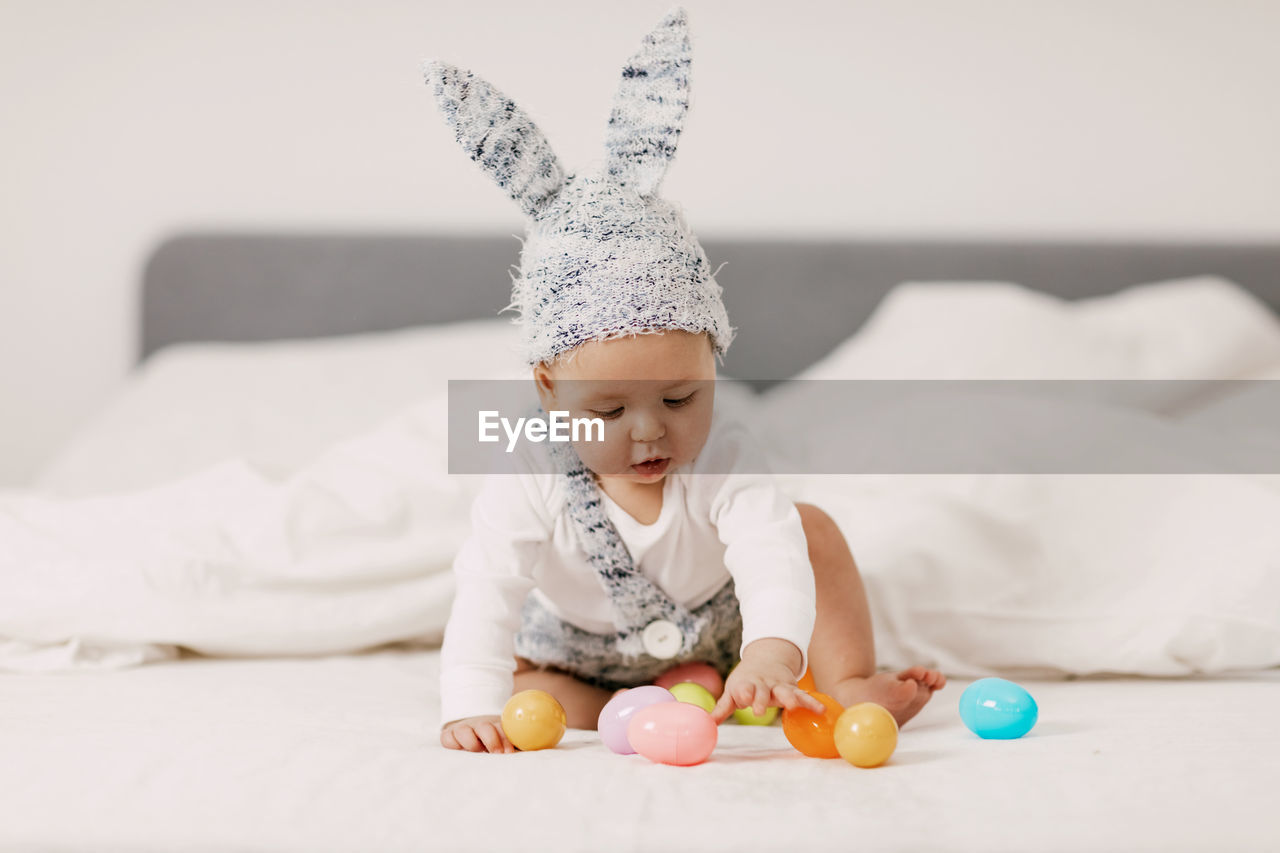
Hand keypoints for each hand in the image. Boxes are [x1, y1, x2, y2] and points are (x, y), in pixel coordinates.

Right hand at [440, 715, 515, 752]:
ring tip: (477, 753)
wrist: (470, 731)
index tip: (510, 752)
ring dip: (471, 743)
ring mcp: (463, 729)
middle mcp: (479, 725)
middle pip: (485, 727)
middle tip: (498, 755)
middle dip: (492, 740)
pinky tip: (460, 753)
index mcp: (496, 725)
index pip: (502, 728)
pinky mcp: (448, 736)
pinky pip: (447, 739)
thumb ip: (522, 746)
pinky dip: (453, 744)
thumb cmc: (494, 743)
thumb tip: (544, 746)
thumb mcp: (507, 742)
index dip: (505, 738)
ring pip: (464, 731)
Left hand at [710, 640, 826, 723]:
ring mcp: (779, 686)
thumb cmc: (747, 680)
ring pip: (785, 691)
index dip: (742, 693)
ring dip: (788, 698)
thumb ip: (722, 707)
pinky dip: (812, 702)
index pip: (743, 689)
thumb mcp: (733, 690)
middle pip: (762, 692)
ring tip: (792, 705)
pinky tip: (822, 710)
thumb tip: (707, 723)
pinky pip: (803, 696)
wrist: (766, 659)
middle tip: (759, 711)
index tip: (742, 698)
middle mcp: (763, 685)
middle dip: (761, 700)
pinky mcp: (793, 689)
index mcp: (747, 684)